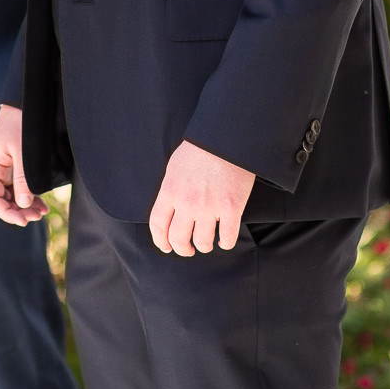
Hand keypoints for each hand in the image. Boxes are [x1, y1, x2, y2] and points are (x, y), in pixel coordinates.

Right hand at [0, 105, 47, 225]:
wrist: (24, 103)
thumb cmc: (21, 123)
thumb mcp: (23, 151)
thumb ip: (22, 178)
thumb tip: (23, 204)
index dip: (6, 213)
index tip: (23, 221)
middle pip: (2, 200)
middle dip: (18, 211)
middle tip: (37, 217)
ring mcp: (3, 169)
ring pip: (11, 196)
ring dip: (25, 206)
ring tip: (42, 213)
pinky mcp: (13, 167)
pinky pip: (18, 187)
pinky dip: (28, 197)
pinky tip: (41, 205)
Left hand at [149, 141, 254, 255]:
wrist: (225, 138)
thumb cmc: (199, 149)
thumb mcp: (174, 168)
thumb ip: (171, 191)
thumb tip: (169, 212)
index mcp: (170, 191)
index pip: (158, 225)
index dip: (160, 241)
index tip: (166, 247)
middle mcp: (187, 202)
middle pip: (177, 239)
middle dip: (182, 249)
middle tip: (187, 250)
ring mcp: (209, 207)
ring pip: (202, 242)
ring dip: (204, 246)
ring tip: (206, 243)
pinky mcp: (231, 208)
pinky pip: (227, 237)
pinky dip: (226, 243)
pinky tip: (224, 240)